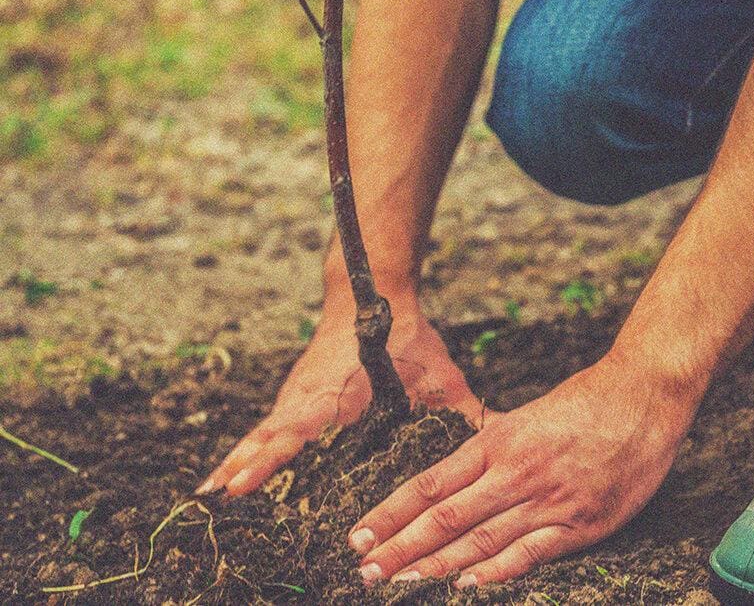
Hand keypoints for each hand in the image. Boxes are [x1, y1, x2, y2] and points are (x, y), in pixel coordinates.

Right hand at [197, 294, 490, 496]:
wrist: (370, 291)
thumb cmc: (408, 335)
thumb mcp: (440, 375)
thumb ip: (466, 410)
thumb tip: (504, 433)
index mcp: (338, 393)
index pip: (298, 430)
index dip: (270, 458)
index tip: (242, 484)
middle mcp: (309, 396)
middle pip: (269, 436)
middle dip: (243, 467)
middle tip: (216, 501)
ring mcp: (297, 395)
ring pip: (262, 432)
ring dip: (237, 461)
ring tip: (210, 497)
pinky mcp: (295, 395)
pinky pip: (268, 426)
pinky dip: (248, 448)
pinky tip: (231, 476)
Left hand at [346, 355, 699, 586]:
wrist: (644, 396)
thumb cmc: (586, 401)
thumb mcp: (528, 415)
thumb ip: (493, 446)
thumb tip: (458, 467)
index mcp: (497, 442)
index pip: (430, 484)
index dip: (392, 512)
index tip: (359, 534)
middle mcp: (514, 472)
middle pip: (445, 517)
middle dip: (400, 547)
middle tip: (365, 571)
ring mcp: (547, 500)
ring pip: (479, 539)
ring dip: (434, 565)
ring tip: (399, 583)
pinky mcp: (581, 524)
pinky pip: (530, 553)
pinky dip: (495, 572)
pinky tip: (464, 586)